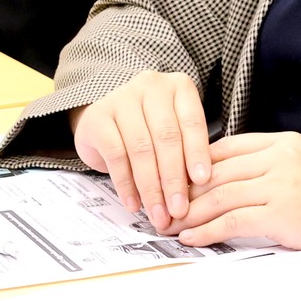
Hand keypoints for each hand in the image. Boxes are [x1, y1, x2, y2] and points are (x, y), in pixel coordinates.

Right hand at [70, 71, 210, 231]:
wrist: (105, 120)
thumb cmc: (149, 129)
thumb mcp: (175, 133)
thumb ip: (186, 154)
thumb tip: (198, 193)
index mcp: (178, 87)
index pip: (192, 122)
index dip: (198, 153)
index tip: (203, 182)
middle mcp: (150, 86)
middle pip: (166, 137)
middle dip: (174, 179)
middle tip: (179, 210)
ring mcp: (121, 98)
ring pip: (141, 148)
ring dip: (151, 188)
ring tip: (158, 214)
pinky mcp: (97, 117)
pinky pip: (116, 155)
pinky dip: (126, 184)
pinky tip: (134, 204)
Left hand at [175, 133, 300, 275]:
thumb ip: (267, 167)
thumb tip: (221, 180)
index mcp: (283, 142)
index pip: (225, 147)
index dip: (193, 165)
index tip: (173, 181)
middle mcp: (280, 157)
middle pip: (216, 171)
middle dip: (184, 191)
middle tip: (160, 206)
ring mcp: (281, 183)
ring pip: (220, 196)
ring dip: (189, 213)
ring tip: (169, 226)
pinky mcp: (282, 213)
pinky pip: (233, 220)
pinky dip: (206, 231)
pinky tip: (191, 238)